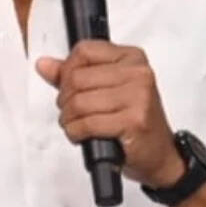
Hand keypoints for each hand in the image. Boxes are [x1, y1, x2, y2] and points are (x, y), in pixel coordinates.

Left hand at [36, 40, 184, 187]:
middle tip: (70, 111)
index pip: (84, 51)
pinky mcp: (133, 121)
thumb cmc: (134, 121)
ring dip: (68, 118)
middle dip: (64, 99)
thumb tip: (44, 64)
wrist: (160, 155)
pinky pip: (87, 123)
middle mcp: (138, 73)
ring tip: (75, 124)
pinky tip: (81, 135)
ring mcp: (138, 96)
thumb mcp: (108, 90)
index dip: (67, 70)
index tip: (68, 86)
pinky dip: (75, 132)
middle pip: (78, 77)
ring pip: (79, 102)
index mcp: (132, 58)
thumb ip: (75, 74)